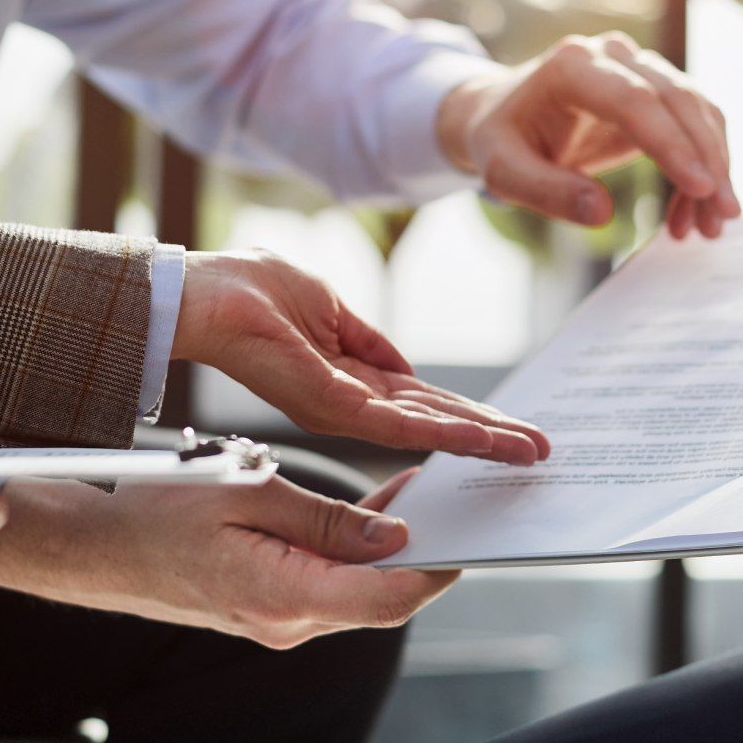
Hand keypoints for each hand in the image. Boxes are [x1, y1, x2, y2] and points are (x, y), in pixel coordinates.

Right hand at [0, 467, 453, 647]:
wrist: (94, 550)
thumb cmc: (157, 512)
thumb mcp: (247, 491)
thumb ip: (327, 519)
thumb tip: (397, 539)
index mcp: (282, 596)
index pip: (386, 599)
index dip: (437, 571)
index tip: (470, 536)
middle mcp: (286, 623)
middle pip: (381, 600)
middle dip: (427, 558)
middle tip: (461, 507)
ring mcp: (277, 622)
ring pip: (357, 592)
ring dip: (392, 551)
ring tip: (425, 496)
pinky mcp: (268, 609)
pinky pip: (329, 586)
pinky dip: (356, 555)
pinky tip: (378, 514)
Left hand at [174, 250, 548, 463]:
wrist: (203, 297)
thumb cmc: (248, 291)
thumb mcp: (327, 308)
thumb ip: (369, 340)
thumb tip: (406, 366)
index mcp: (351, 374)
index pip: (422, 399)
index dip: (468, 411)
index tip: (511, 425)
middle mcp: (353, 399)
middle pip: (436, 421)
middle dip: (490, 434)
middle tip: (539, 451)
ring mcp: (345, 408)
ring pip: (429, 429)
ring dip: (483, 439)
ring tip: (530, 451)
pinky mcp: (336, 408)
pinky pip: (405, 424)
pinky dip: (450, 433)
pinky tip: (488, 439)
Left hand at [436, 32, 741, 237]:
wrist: (502, 112)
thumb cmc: (500, 140)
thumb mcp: (504, 171)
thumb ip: (547, 191)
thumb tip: (600, 214)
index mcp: (571, 66)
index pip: (635, 99)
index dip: (672, 143)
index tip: (702, 187)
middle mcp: (612, 55)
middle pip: (677, 100)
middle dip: (708, 159)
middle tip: (723, 214)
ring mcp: (638, 66)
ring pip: (696, 109)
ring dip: (714, 166)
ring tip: (710, 226)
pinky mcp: (655, 89)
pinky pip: (694, 123)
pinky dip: (703, 166)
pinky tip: (693, 211)